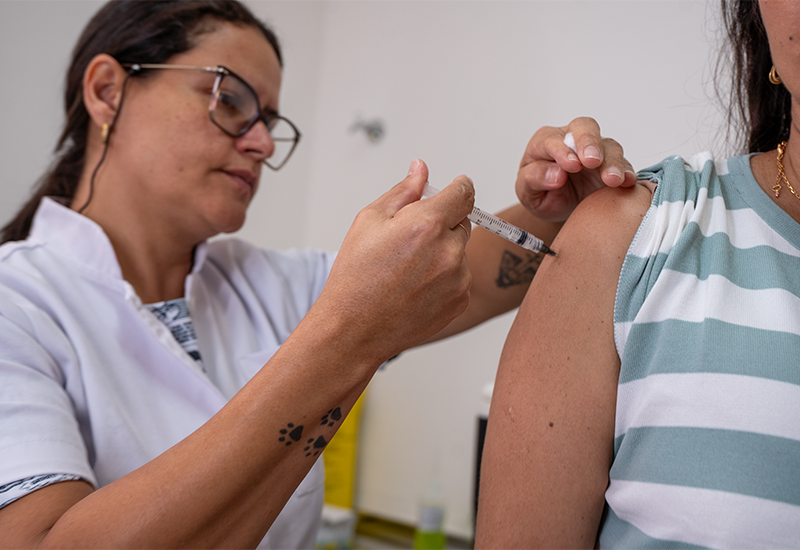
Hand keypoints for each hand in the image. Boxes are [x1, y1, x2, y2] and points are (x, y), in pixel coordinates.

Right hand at [315, 159, 473, 361]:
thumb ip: (403, 191)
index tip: (456, 188)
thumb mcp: (369, 221)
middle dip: (443, 223)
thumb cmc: (355, 277)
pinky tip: (414, 288)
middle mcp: (449, 251)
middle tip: (410, 240)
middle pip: (463, 222)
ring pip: (459, 252)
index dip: (459, 187)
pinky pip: (460, 279)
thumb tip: (420, 170)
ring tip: (407, 270)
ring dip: (443, 253)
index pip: (464, 192)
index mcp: (427, 224)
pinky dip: (444, 279)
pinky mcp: (460, 301)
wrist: (354, 330)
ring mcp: (458, 279)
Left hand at [516, 117, 635, 221]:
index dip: (562, 150)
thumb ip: (534, 179)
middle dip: (589, 142)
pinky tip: (628, 181)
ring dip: (611, 161)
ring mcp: (595, 152)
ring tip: (612, 179)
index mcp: (545, 142)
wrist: (556, 207)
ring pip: (608, 145)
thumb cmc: (539, 194)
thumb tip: (555, 175)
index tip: (571, 165)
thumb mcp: (527, 191)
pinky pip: (623, 164)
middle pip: (584, 128)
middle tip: (592, 161)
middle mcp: (572, 141)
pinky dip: (626, 171)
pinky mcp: (611, 166)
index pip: (553, 139)